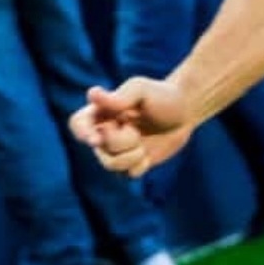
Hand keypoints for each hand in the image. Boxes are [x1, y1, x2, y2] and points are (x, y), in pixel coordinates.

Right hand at [69, 78, 194, 178]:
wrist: (185, 111)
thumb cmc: (162, 95)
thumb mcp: (142, 90)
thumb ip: (119, 97)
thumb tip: (92, 95)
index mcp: (101, 112)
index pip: (78, 124)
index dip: (82, 133)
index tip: (96, 139)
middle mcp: (105, 131)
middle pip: (99, 148)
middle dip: (121, 142)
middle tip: (136, 130)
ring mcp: (118, 149)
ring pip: (111, 165)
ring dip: (132, 156)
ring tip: (143, 143)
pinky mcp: (133, 163)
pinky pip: (128, 174)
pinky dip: (140, 165)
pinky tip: (149, 153)